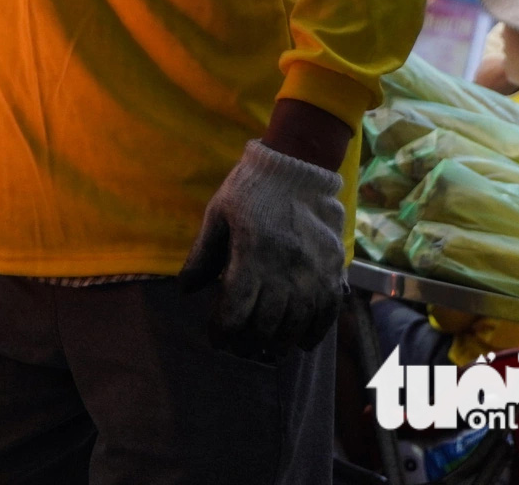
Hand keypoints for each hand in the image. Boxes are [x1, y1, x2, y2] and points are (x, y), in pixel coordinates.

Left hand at [178, 140, 345, 357]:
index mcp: (251, 254)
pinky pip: (328, 311)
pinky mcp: (333, 269)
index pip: (235, 308)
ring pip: (296, 323)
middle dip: (249, 343)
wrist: (297, 166)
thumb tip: (186, 290)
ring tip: (266, 351)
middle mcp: (284, 268)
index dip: (223, 331)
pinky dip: (314, 332)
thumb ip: (202, 254)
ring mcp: (312, 271)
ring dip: (280, 344)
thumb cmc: (250, 189)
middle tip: (239, 349)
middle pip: (266, 323)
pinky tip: (301, 342)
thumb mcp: (217, 215)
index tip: (217, 339)